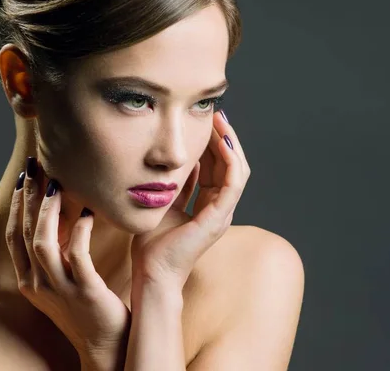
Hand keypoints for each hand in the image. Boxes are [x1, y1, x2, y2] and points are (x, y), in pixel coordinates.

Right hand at [5, 158, 130, 370]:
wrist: (105, 345)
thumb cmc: (89, 309)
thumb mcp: (64, 281)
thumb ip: (58, 255)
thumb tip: (65, 218)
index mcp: (30, 280)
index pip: (14, 237)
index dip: (17, 206)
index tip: (24, 177)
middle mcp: (38, 284)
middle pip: (24, 233)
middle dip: (29, 198)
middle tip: (35, 167)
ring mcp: (59, 289)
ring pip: (43, 243)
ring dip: (49, 211)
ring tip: (58, 184)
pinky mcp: (84, 291)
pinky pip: (77, 254)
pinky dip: (81, 230)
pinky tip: (89, 212)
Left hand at [131, 110, 250, 287]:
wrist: (151, 273)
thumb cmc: (153, 245)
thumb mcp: (164, 204)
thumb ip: (176, 186)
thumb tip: (176, 162)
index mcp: (209, 207)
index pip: (219, 168)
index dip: (214, 144)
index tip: (205, 122)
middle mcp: (220, 209)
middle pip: (231, 166)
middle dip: (224, 139)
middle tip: (215, 115)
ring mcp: (223, 214)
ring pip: (237, 170)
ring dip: (230, 144)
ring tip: (220, 121)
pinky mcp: (219, 218)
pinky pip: (233, 183)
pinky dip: (231, 160)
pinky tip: (222, 141)